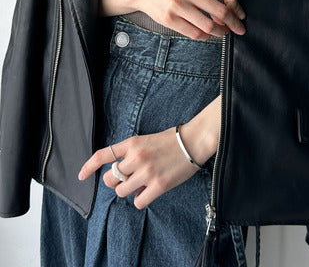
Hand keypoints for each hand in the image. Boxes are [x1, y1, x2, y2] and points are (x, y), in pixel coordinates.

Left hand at [77, 121, 215, 209]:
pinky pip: (137, 202)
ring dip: (127, 191)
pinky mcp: (159, 186)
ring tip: (139, 185)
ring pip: (121, 191)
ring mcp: (147, 172)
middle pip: (110, 179)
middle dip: (115, 181)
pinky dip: (139, 200)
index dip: (88, 167)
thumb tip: (119, 173)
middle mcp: (136, 158)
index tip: (81, 176)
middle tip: (127, 179)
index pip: (103, 155)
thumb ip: (131, 153)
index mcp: (133, 144)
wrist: (193, 141)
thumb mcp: (146, 139)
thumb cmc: (171, 140)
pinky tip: (146, 193)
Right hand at [99, 0, 245, 39]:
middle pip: (221, 11)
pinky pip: (195, 33)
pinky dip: (205, 37)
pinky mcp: (169, 19)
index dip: (237, 7)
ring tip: (223, 32)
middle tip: (238, 29)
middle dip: (233, 23)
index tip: (240, 14)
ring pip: (209, 26)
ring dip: (220, 32)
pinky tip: (207, 34)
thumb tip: (233, 9)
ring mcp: (177, 5)